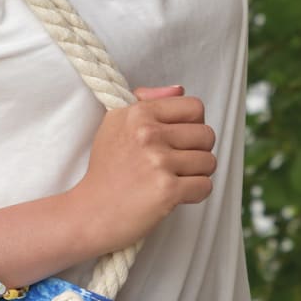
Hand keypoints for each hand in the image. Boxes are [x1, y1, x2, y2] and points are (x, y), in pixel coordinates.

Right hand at [68, 84, 216, 254]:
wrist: (91, 211)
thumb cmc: (106, 168)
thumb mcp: (116, 122)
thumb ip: (147, 100)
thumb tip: (179, 89)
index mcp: (139, 113)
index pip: (194, 107)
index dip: (193, 123)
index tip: (181, 137)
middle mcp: (149, 133)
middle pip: (206, 134)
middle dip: (200, 149)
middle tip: (181, 160)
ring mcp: (159, 161)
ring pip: (209, 161)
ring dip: (199, 173)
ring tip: (179, 177)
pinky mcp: (167, 190)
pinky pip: (205, 186)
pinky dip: (196, 193)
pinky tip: (179, 194)